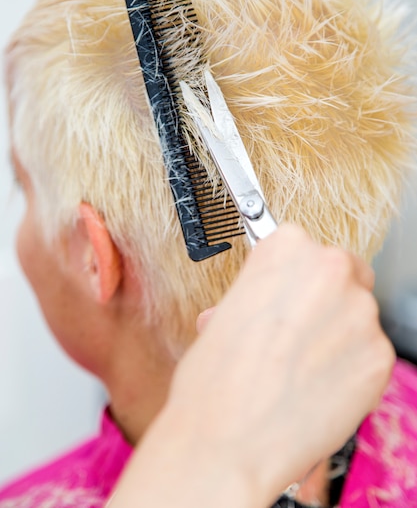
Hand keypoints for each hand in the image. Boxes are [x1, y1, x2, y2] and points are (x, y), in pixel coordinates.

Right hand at [109, 224, 394, 507]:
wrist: (225, 442)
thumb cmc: (212, 380)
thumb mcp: (225, 314)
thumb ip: (260, 297)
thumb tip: (270, 309)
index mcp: (287, 246)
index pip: (304, 247)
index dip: (293, 279)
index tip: (287, 296)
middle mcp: (330, 268)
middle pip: (343, 273)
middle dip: (325, 299)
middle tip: (300, 332)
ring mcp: (360, 311)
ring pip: (358, 315)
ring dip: (338, 335)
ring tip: (302, 370)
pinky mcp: (380, 356)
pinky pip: (369, 354)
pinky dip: (351, 370)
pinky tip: (318, 390)